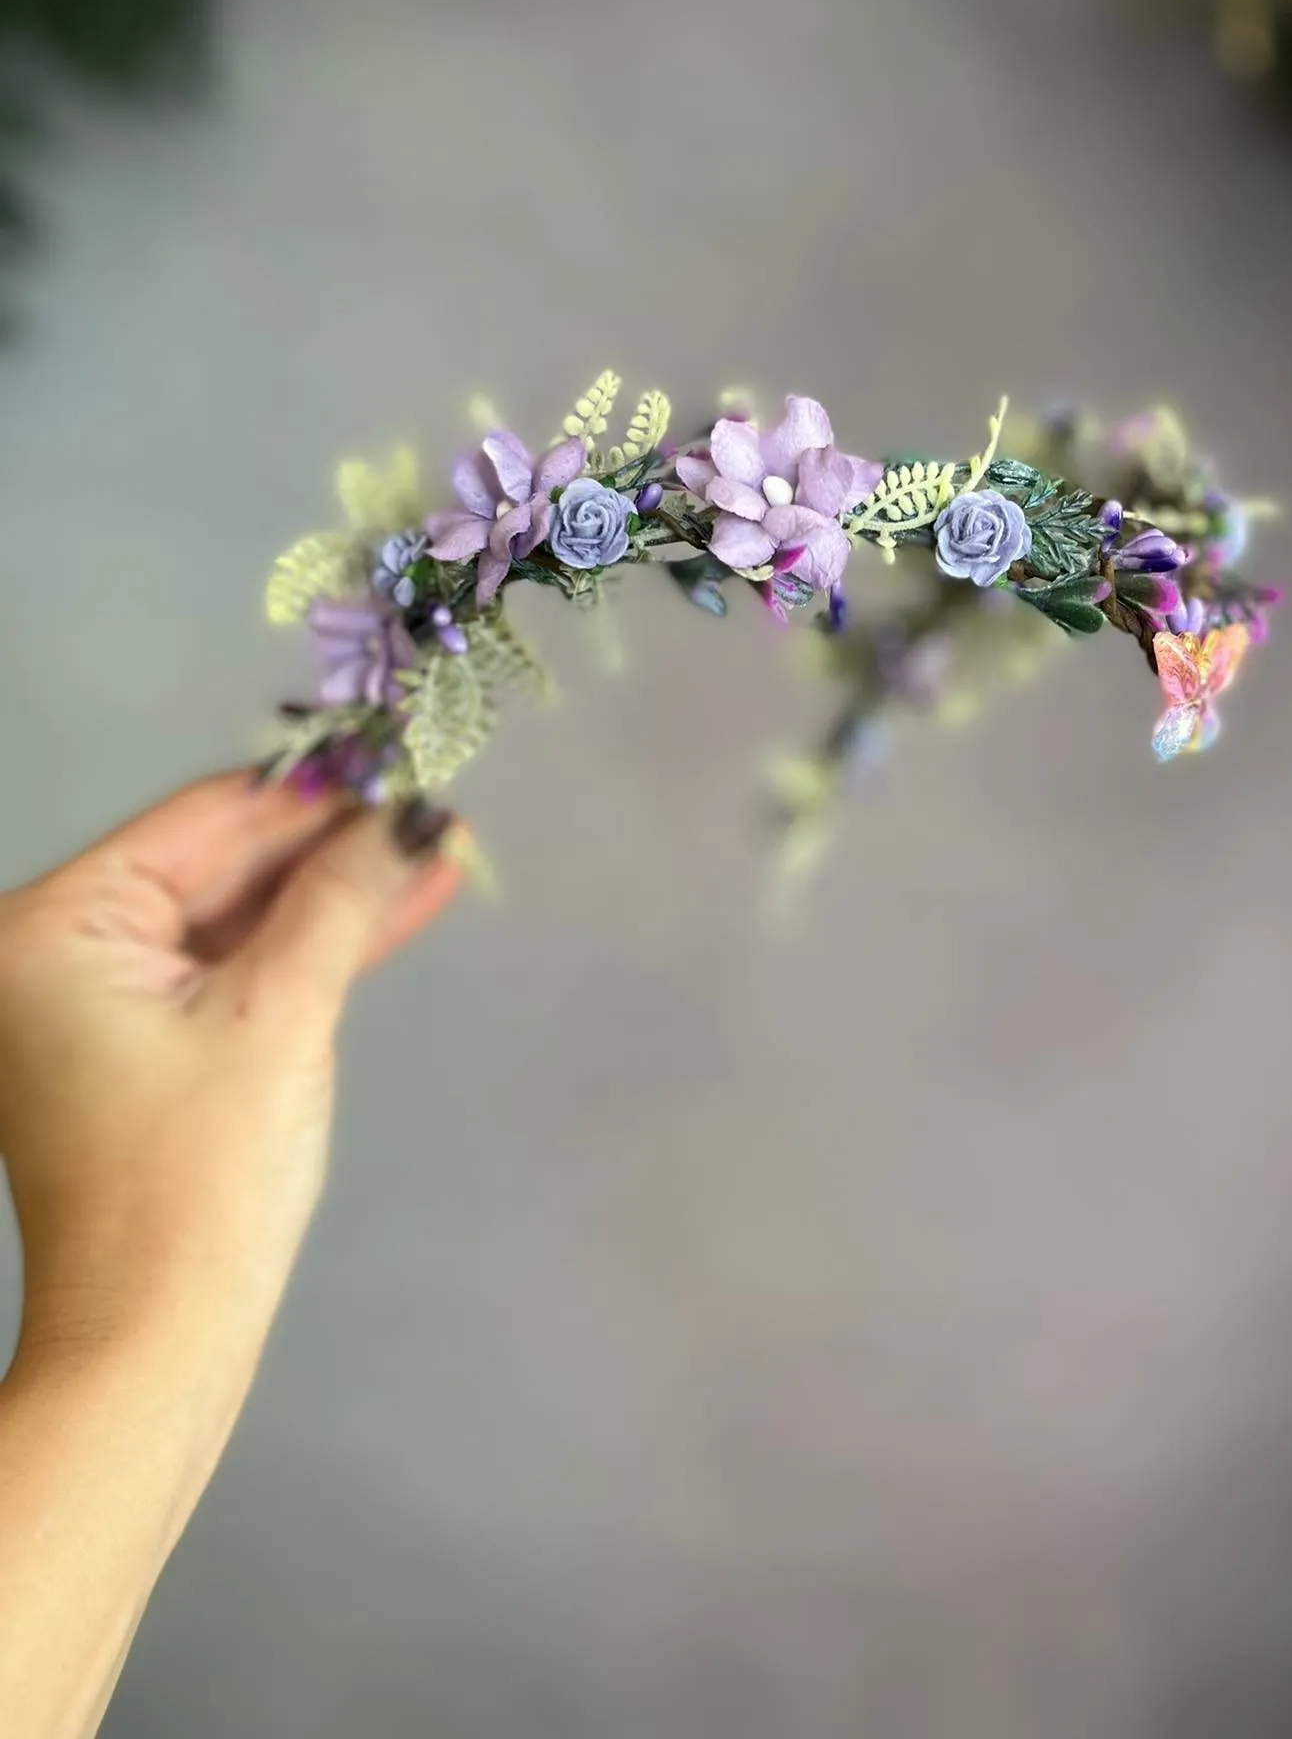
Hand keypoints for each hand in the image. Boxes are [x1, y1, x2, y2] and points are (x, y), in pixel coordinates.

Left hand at [0, 773, 459, 1378]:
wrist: (157, 1341)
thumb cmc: (198, 1182)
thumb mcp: (280, 1014)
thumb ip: (340, 898)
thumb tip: (407, 815)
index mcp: (51, 927)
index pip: (205, 818)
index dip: (314, 787)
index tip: (400, 752)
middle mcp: (54, 951)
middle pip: (220, 862)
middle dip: (332, 839)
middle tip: (433, 798)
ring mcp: (94, 1001)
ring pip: (235, 915)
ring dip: (333, 890)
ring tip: (436, 845)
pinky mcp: (140, 1045)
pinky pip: (230, 969)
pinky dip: (305, 947)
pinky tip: (393, 906)